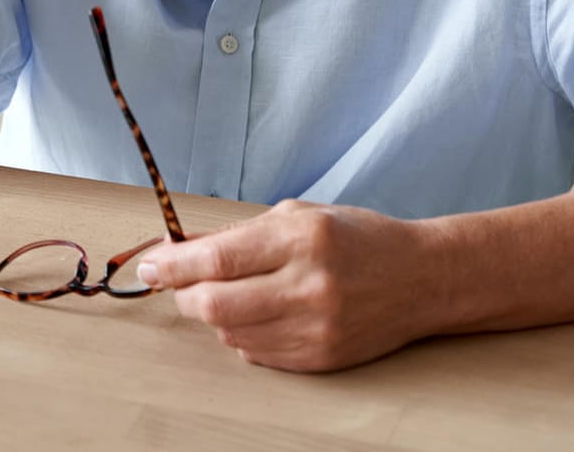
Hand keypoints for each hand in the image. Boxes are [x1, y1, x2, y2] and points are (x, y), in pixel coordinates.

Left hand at [136, 199, 448, 371]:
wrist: (423, 278)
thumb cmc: (357, 239)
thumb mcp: (299, 216)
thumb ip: (238, 235)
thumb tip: (179, 249)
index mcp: (302, 239)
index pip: (217, 258)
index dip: (173, 265)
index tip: (150, 264)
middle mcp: (310, 286)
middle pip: (216, 304)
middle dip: (186, 296)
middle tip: (183, 285)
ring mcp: (317, 327)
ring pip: (231, 332)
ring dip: (216, 315)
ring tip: (234, 294)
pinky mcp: (322, 357)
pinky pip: (256, 353)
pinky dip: (243, 335)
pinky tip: (260, 314)